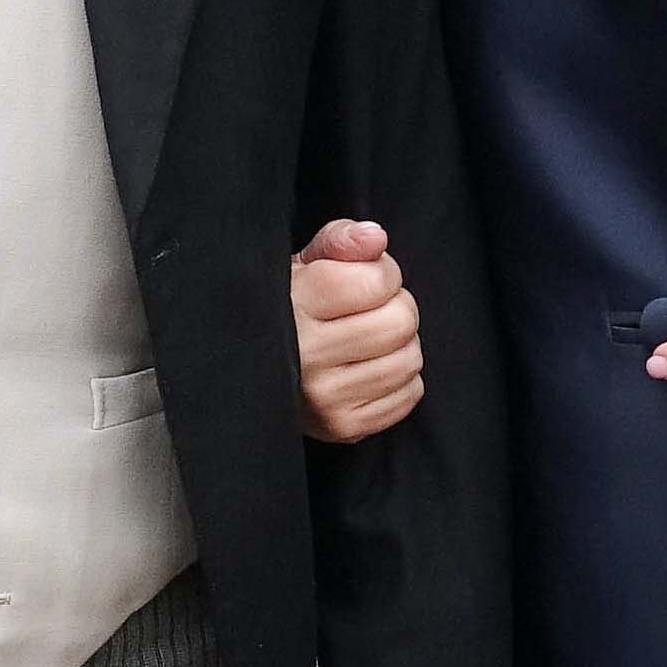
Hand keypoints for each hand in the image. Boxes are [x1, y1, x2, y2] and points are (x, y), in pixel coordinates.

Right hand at [293, 218, 425, 442]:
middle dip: (397, 307)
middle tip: (372, 310)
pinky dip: (401, 379)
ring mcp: (324, 399)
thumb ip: (341, 239)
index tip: (364, 279)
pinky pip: (409, 395)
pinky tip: (371, 368)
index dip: (383, 272)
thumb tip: (375, 238)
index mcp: (294, 305)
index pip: (377, 281)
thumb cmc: (292, 305)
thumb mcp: (306, 262)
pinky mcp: (343, 428)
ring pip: (409, 360)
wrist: (257, 371)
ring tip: (371, 339)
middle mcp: (305, 356)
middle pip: (400, 323)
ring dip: (401, 344)